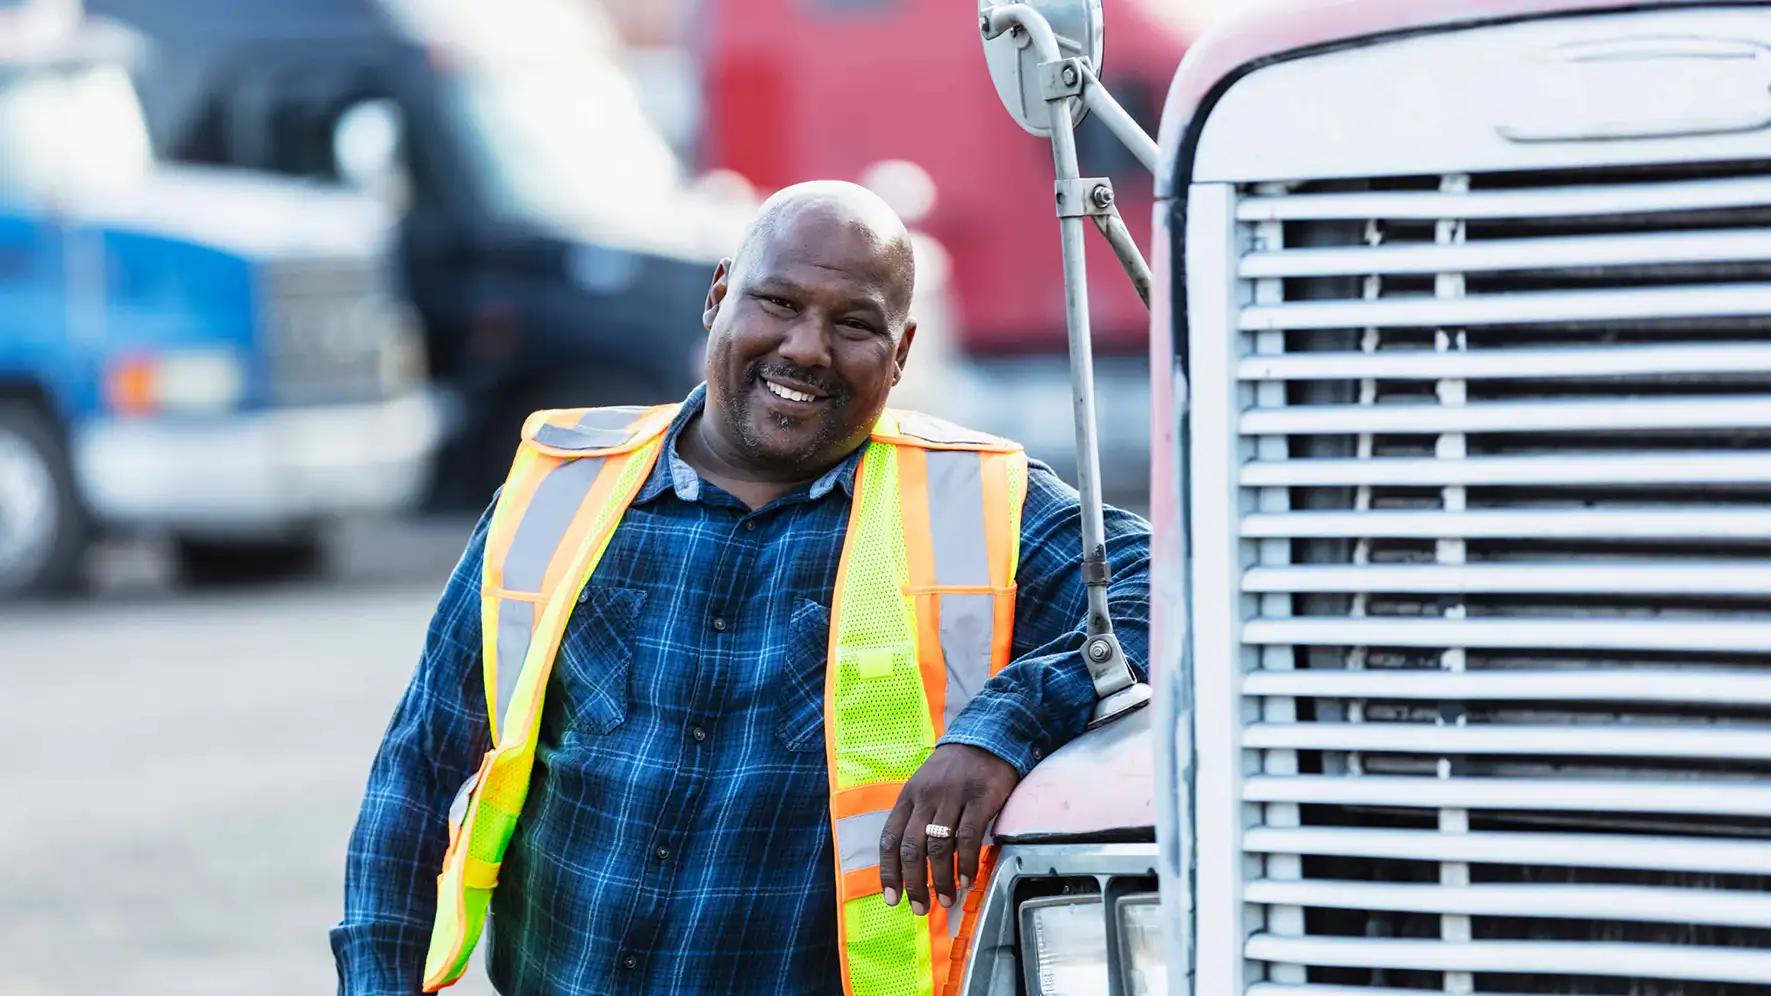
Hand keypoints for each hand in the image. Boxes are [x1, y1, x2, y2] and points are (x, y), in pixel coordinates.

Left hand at [879, 743, 1019, 915]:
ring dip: (941, 879)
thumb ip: (916, 818)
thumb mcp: (925, 788)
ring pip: (939, 846)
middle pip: (912, 848)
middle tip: (920, 908)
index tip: (891, 898)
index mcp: (908, 797)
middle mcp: (926, 798)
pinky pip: (969, 836)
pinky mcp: (979, 799)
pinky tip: (966, 880)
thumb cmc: (953, 771)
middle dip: (914, 883)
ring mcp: (952, 797)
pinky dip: (966, 862)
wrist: (986, 739)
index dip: (888, 872)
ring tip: (945, 900)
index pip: (890, 839)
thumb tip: (910, 862)